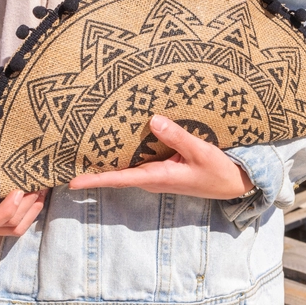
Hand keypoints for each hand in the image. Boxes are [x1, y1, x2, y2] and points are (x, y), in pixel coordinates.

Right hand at [0, 157, 46, 235]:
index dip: (6, 210)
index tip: (17, 190)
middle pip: (8, 225)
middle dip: (26, 206)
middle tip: (36, 185)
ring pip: (17, 227)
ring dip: (32, 209)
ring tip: (42, 188)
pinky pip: (18, 221)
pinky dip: (31, 209)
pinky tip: (38, 193)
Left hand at [69, 115, 253, 198]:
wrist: (234, 184)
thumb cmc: (218, 172)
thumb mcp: (200, 152)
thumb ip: (177, 137)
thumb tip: (152, 120)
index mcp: (159, 178)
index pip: (121, 180)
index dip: (96, 179)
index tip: (73, 182)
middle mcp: (153, 180)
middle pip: (118, 176)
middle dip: (95, 171)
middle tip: (71, 161)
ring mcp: (158, 176)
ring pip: (127, 170)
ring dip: (108, 164)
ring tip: (87, 150)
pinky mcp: (164, 170)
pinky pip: (139, 164)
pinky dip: (125, 156)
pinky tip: (120, 144)